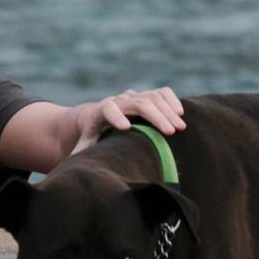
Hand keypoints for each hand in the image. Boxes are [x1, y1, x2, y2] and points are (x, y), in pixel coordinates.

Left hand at [71, 87, 185, 153]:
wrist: (100, 115)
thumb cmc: (92, 134)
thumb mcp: (85, 143)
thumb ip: (82, 152)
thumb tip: (77, 165)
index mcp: (102, 110)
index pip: (108, 108)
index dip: (116, 116)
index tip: (126, 128)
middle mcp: (120, 100)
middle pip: (139, 102)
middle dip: (155, 116)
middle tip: (170, 132)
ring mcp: (135, 96)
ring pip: (153, 97)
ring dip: (168, 111)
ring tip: (180, 128)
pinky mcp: (147, 96)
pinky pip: (162, 92)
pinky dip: (172, 100)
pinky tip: (181, 113)